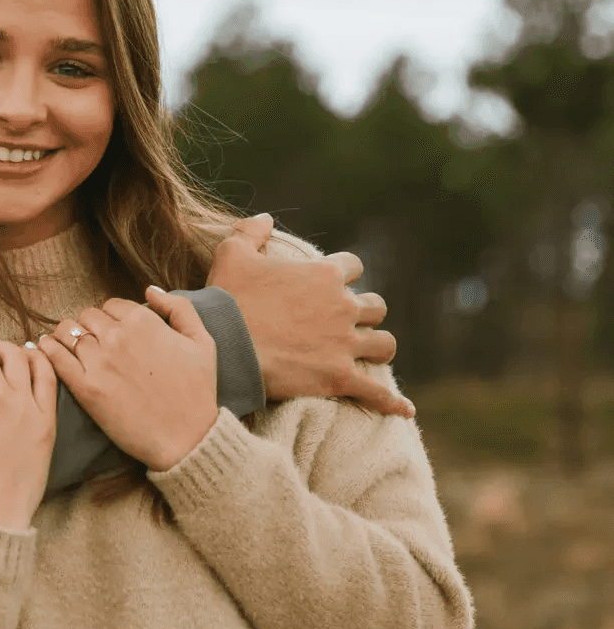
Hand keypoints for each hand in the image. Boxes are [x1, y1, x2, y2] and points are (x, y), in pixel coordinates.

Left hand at [37, 293, 217, 472]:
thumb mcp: (202, 342)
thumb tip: (150, 290)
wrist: (187, 438)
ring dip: (67, 336)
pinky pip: (56, 358)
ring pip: (67, 332)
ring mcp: (99, 362)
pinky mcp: (86, 388)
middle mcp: (118, 336)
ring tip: (69, 346)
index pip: (111, 305)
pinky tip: (45, 348)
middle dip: (90, 327)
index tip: (113, 332)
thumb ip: (179, 308)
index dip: (111, 317)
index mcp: (143, 321)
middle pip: (88, 317)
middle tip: (94, 343)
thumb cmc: (198, 391)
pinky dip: (47, 349)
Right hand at [207, 214, 412, 417]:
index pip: (354, 266)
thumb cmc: (227, 300)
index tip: (332, 283)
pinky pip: (376, 391)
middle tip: (347, 322)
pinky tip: (405, 409)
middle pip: (376, 306)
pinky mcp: (339, 378)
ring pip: (384, 344)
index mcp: (324, 274)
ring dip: (377, 346)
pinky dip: (392, 402)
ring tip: (367, 353)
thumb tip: (267, 219)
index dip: (344, 273)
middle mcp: (343, 307)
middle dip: (365, 312)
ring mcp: (344, 344)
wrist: (224, 347)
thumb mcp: (232, 254)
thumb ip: (251, 231)